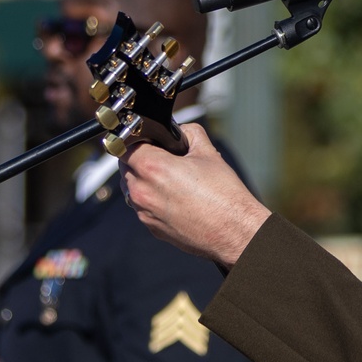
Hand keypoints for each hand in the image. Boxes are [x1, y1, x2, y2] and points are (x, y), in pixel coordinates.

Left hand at [118, 123, 271, 268]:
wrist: (234, 231)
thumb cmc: (224, 195)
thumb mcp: (208, 153)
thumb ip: (189, 133)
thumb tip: (179, 130)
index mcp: (153, 168)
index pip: (127, 146)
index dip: (139, 140)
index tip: (150, 141)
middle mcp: (142, 192)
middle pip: (127, 167)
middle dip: (142, 160)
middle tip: (166, 159)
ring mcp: (145, 213)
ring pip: (133, 188)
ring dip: (145, 181)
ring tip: (173, 181)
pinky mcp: (152, 229)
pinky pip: (143, 207)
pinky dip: (153, 200)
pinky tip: (177, 199)